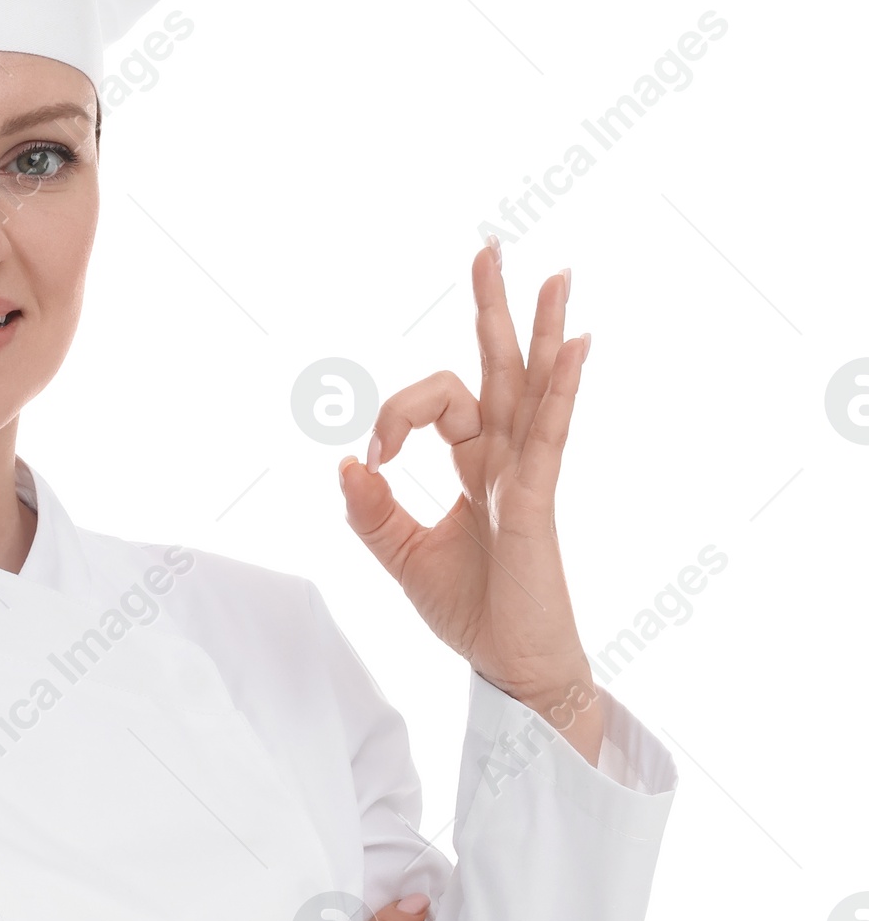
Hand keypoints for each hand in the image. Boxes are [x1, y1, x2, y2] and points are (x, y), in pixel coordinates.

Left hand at [337, 241, 602, 760]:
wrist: (511, 669)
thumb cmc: (473, 614)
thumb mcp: (403, 557)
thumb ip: (372, 511)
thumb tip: (345, 463)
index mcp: (478, 466)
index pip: (440, 406)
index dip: (396, 415)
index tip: (373, 456)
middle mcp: (508, 460)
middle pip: (502, 369)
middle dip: (494, 310)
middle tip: (489, 251)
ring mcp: (529, 476)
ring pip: (535, 388)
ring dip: (543, 329)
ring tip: (555, 275)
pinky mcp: (538, 502)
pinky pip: (549, 435)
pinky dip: (561, 389)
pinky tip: (575, 345)